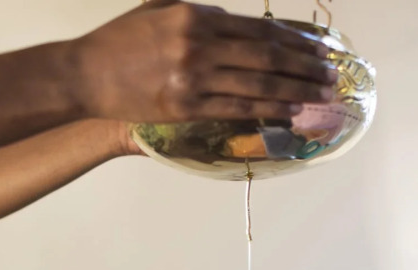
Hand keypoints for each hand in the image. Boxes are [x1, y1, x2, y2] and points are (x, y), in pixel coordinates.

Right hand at [72, 0, 336, 122]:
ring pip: (258, 84)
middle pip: (267, 56)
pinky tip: (290, 112)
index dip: (295, 41)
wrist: (85, 74)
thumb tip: (239, 23)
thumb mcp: (159, 9)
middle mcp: (200, 44)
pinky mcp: (187, 107)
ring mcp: (194, 78)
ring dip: (295, 91)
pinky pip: (237, 109)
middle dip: (305, 67)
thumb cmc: (121, 40)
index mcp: (196, 15)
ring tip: (321, 96)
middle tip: (331, 76)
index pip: (259, 29)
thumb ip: (200, 12)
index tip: (320, 50)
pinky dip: (268, 110)